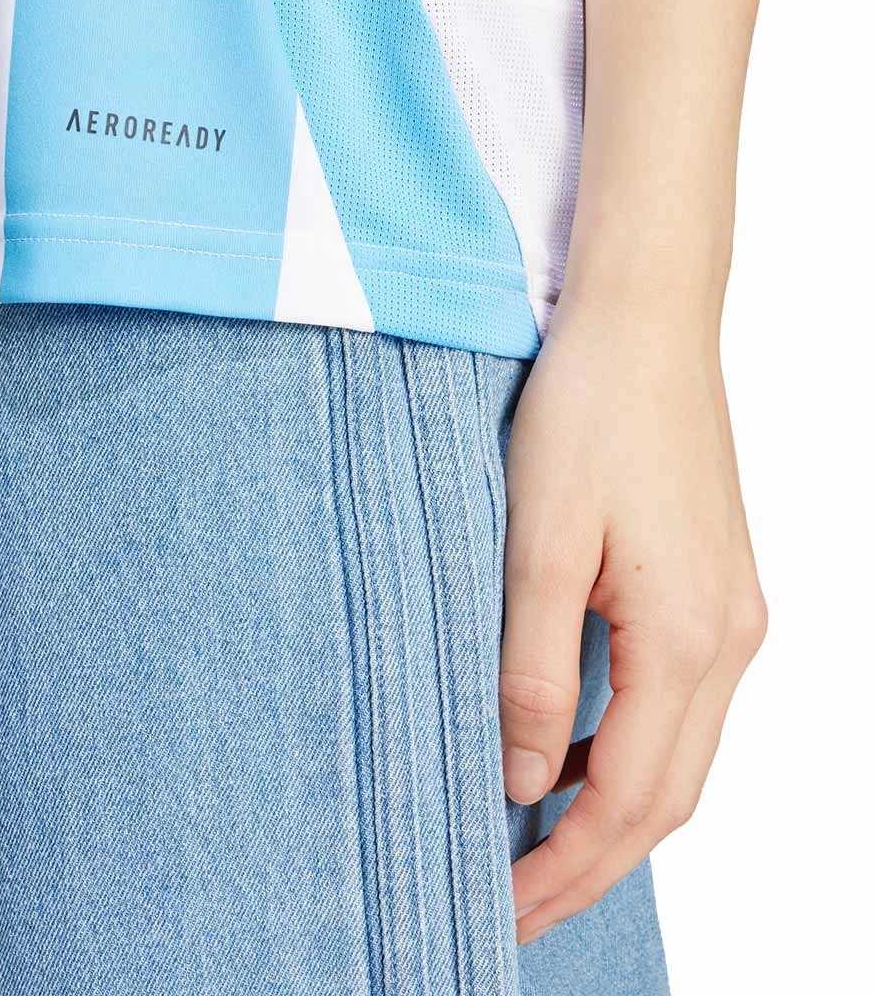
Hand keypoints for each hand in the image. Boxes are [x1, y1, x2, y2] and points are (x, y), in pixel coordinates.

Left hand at [500, 292, 766, 943]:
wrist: (646, 326)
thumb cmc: (587, 415)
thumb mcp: (536, 542)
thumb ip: (532, 668)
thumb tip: (525, 780)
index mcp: (688, 637)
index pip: (631, 799)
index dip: (569, 869)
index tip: (505, 913)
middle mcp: (731, 639)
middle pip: (668, 795)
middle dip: (592, 860)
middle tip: (514, 903)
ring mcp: (734, 614)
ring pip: (679, 754)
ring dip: (611, 808)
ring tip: (533, 841)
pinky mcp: (716, 587)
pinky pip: (679, 702)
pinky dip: (628, 748)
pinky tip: (572, 747)